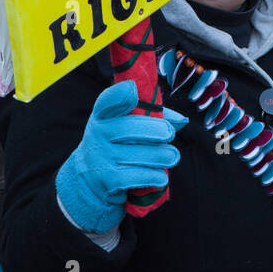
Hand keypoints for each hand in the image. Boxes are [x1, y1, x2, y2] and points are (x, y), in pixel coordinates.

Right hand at [55, 80, 186, 232]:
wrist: (90, 181)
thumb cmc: (117, 145)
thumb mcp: (125, 125)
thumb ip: (152, 116)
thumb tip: (182, 120)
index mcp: (102, 115)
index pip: (107, 101)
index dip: (119, 94)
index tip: (132, 89)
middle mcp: (97, 134)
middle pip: (130, 128)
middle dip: (156, 131)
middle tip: (170, 133)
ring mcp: (101, 158)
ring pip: (142, 154)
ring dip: (162, 156)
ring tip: (172, 156)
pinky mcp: (109, 181)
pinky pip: (141, 176)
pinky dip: (156, 176)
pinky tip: (161, 176)